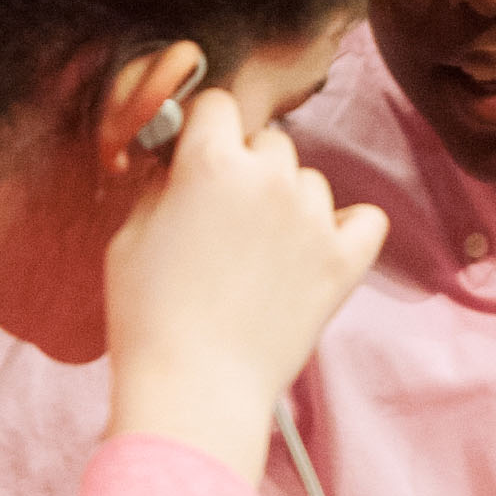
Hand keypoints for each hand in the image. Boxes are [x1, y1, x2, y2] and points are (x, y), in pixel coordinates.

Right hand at [99, 92, 386, 479]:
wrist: (194, 389)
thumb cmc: (148, 317)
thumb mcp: (129, 235)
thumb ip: (160, 184)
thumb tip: (180, 164)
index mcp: (211, 162)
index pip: (217, 106)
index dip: (202, 131)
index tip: (194, 157)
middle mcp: (269, 178)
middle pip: (268, 142)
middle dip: (247, 168)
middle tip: (223, 218)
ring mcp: (313, 218)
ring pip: (309, 181)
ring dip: (289, 202)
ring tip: (260, 253)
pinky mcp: (344, 261)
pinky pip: (366, 219)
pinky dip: (347, 228)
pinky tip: (318, 249)